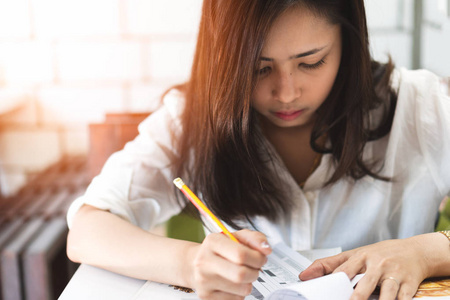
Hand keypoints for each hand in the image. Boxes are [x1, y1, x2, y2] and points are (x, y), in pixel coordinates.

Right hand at [188, 229, 270, 299]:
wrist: (195, 263)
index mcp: (213, 242)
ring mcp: (204, 281)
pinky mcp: (206, 297)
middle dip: (255, 273)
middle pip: (241, 274)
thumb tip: (266, 249)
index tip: (261, 258)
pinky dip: (240, 293)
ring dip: (249, 283)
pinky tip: (233, 284)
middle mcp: (204, 261)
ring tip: (242, 275)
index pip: (241, 254)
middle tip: (255, 269)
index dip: (257, 258)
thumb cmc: (220, 250)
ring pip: (242, 289)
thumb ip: (255, 238)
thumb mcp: (236, 237)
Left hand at [299, 235, 441, 299]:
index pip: (345, 270)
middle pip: (366, 283)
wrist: (415, 251)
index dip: (336, 281)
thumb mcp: (354, 255)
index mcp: (361, 257)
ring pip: (387, 292)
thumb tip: (304, 275)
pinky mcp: (410, 284)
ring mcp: (394, 274)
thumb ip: (329, 264)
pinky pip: (404, 297)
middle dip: (358, 297)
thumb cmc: (380, 254)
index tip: (326, 292)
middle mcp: (377, 265)